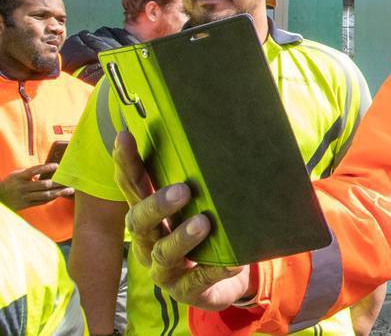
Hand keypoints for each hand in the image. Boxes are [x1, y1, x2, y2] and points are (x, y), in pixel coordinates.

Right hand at [0, 163, 69, 210]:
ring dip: (59, 192)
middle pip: (43, 185)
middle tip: (69, 179)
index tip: (57, 165)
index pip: (34, 171)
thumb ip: (30, 172)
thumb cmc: (11, 183)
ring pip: (45, 195)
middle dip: (58, 182)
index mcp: (19, 177)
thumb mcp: (17, 174)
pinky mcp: (27, 205)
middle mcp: (23, 187)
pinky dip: (52, 198)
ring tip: (70, 189)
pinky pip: (42, 202)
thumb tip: (46, 170)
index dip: (46, 168)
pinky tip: (60, 194)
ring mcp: (25, 197)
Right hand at [113, 131, 251, 309]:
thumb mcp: (204, 201)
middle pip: (138, 221)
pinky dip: (215, 269)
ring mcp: (164, 268)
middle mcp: (149, 240)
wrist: (226, 278)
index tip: (125, 135)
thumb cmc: (211, 230)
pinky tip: (233, 262)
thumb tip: (227, 133)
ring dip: (182, 237)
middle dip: (156, 205)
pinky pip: (198, 280)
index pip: (133, 186)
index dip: (126, 163)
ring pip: (163, 253)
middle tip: (183, 190)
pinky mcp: (186, 289)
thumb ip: (205, 177)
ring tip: (203, 223)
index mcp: (149, 215)